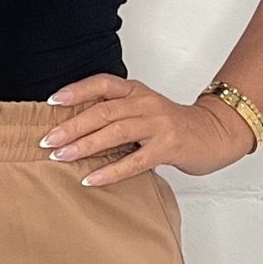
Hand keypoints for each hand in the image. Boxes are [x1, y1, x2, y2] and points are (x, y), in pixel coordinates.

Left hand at [36, 73, 257, 183]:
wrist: (214, 133)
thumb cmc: (173, 126)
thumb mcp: (144, 110)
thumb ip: (116, 114)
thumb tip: (74, 128)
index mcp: (137, 91)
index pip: (103, 84)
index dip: (76, 91)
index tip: (52, 102)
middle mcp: (146, 104)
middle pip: (103, 110)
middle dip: (72, 125)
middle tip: (48, 139)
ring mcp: (158, 125)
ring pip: (115, 132)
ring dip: (85, 145)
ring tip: (62, 156)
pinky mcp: (168, 148)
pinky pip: (134, 161)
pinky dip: (110, 171)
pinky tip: (92, 179)